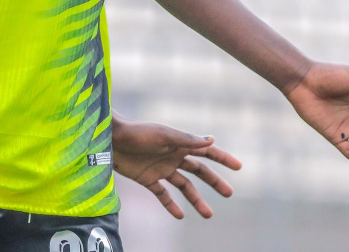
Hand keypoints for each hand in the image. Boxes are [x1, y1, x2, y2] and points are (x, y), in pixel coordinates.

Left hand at [112, 118, 240, 218]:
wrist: (110, 139)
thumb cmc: (137, 133)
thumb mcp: (163, 136)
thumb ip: (186, 140)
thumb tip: (212, 140)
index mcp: (179, 143)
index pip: (206, 151)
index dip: (223, 158)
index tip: (239, 167)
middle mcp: (173, 156)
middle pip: (199, 171)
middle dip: (214, 182)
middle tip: (229, 194)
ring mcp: (161, 168)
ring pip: (184, 186)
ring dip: (196, 200)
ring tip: (209, 215)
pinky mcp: (147, 179)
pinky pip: (163, 194)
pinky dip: (171, 205)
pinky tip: (180, 215)